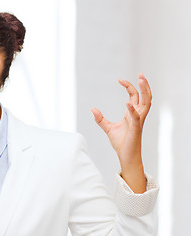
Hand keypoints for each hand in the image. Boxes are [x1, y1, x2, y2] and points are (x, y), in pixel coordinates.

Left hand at [91, 73, 151, 192]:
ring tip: (141, 81)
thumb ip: (100, 119)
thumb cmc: (121, 142)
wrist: (125, 156)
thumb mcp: (108, 128)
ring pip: (147, 104)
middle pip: (145, 97)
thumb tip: (92, 109)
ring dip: (145, 92)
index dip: (129, 87)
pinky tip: (127, 103)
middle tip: (141, 74)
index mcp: (132, 114)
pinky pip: (137, 118)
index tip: (119, 80)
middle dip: (144, 85)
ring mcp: (138, 122)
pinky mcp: (136, 129)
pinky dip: (132, 110)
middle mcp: (138, 116)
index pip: (134, 96)